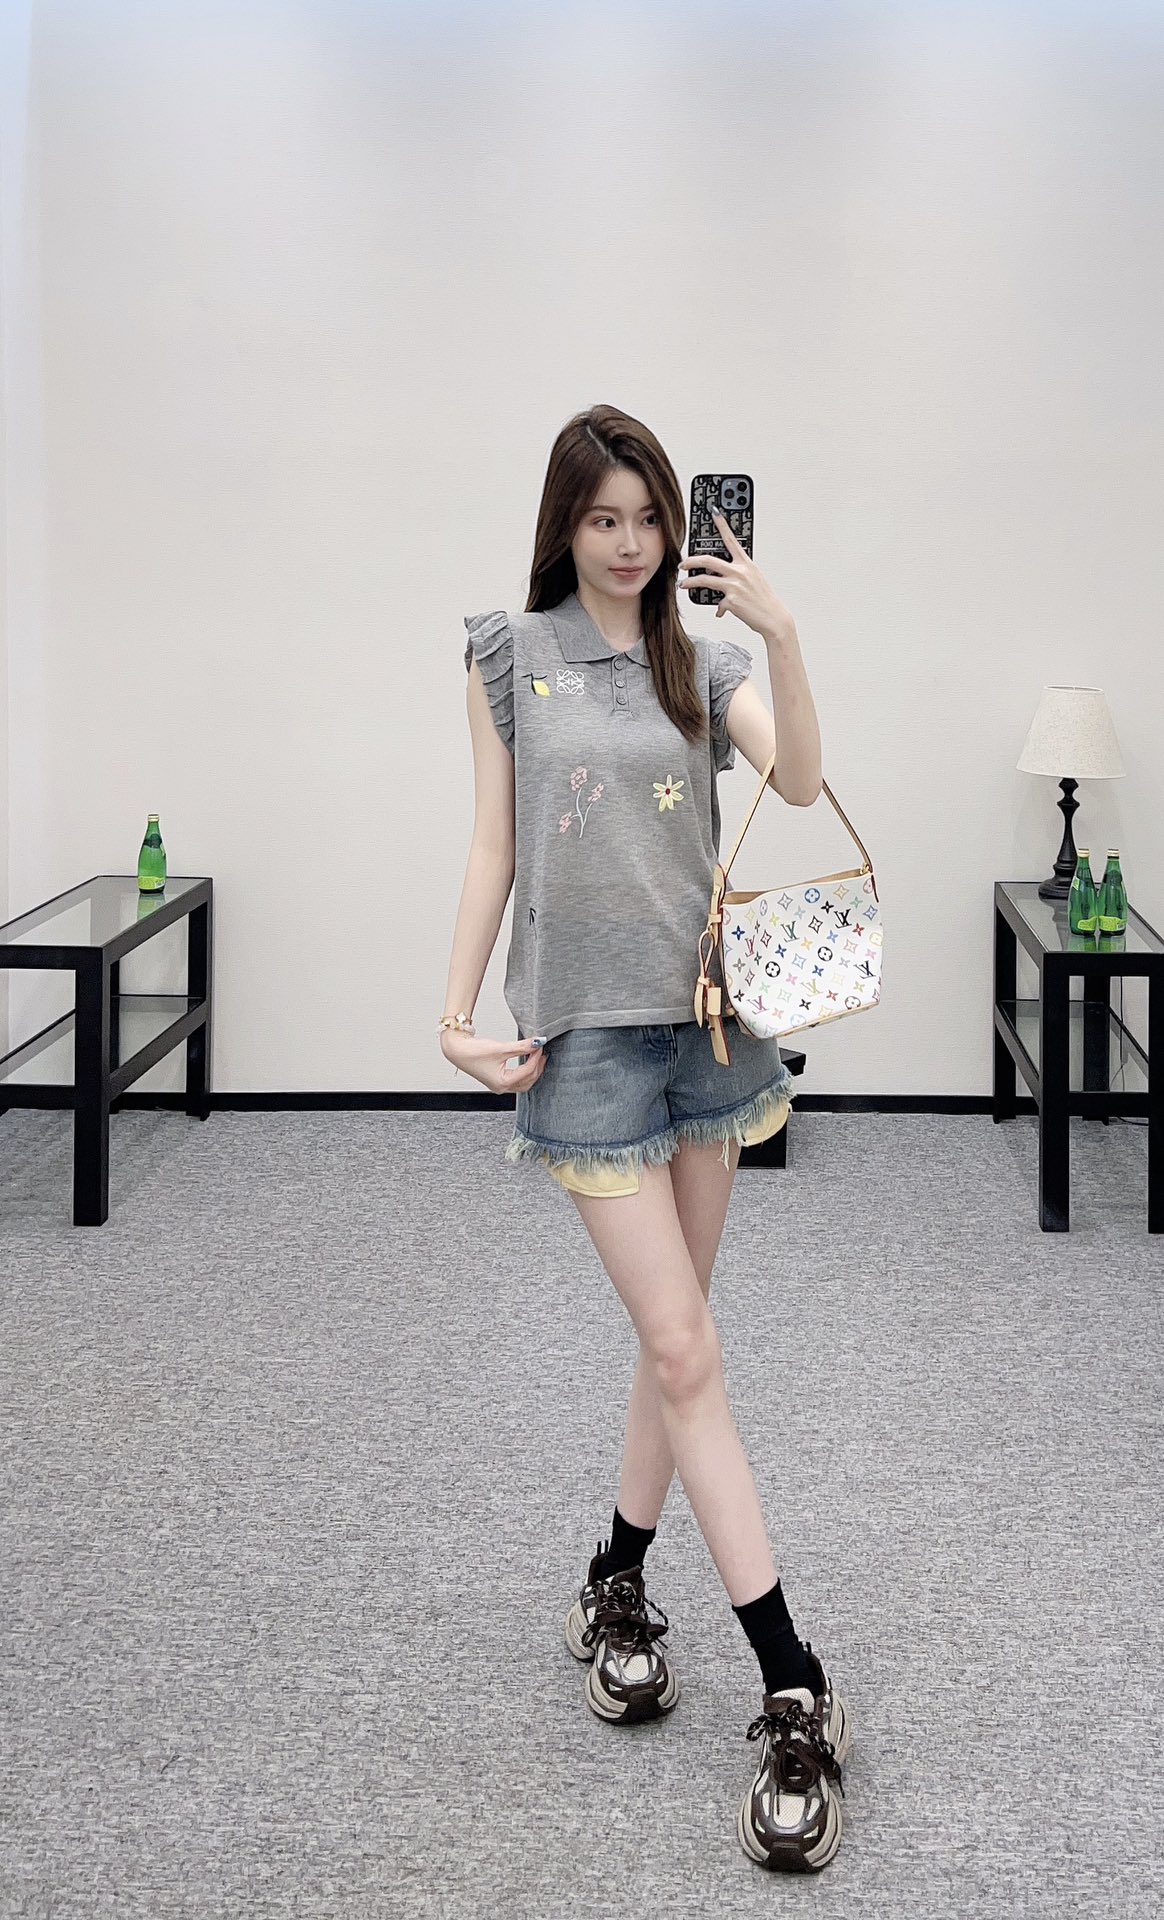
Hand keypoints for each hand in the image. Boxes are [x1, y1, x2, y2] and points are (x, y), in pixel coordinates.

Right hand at [441, 1029, 547, 1094]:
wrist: (456, 1051)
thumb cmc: (473, 1052)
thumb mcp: (501, 1048)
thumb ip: (521, 1046)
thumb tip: (538, 1042)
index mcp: (502, 1083)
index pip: (527, 1071)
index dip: (535, 1056)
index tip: (540, 1044)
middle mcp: (501, 1087)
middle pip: (528, 1081)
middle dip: (537, 1067)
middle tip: (542, 1052)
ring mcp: (499, 1085)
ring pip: (524, 1083)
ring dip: (533, 1071)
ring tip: (538, 1057)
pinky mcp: (497, 1080)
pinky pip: (517, 1080)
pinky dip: (525, 1072)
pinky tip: (527, 1061)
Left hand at [677, 507, 796, 636]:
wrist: (773, 618)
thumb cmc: (764, 599)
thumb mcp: (753, 580)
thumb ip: (736, 574)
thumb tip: (717, 576)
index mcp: (746, 563)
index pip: (732, 539)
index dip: (722, 524)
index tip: (714, 511)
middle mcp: (740, 572)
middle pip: (708, 560)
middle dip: (691, 561)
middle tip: (683, 564)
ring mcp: (734, 586)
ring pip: (704, 580)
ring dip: (690, 582)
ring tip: (683, 584)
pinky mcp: (731, 601)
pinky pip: (717, 603)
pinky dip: (719, 608)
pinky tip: (720, 611)